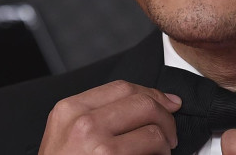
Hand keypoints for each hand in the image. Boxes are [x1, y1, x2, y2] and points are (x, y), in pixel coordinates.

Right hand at [39, 80, 181, 154]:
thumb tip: (142, 103)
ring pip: (153, 128)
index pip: (122, 88)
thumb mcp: (66, 134)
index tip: (166, 102)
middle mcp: (83, 122)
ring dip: (165, 141)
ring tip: (161, 151)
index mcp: (71, 109)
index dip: (151, 93)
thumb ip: (95, 114)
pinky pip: (152, 150)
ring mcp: (98, 144)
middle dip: (165, 116)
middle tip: (170, 132)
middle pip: (142, 102)